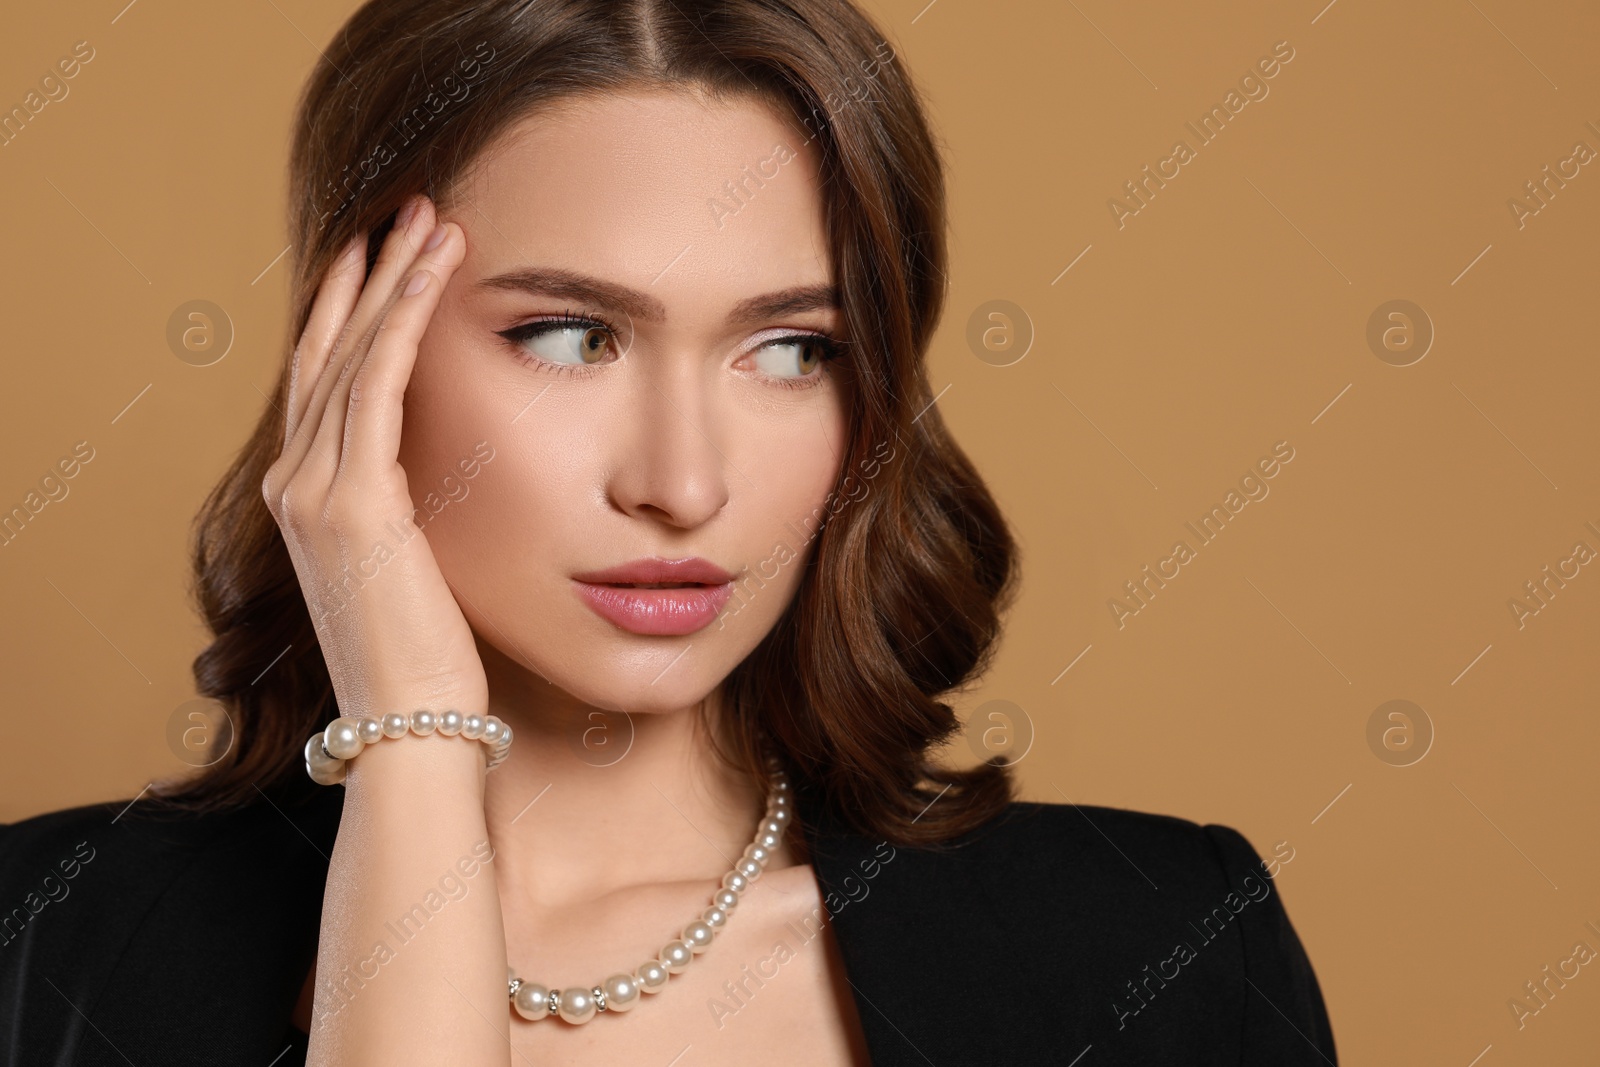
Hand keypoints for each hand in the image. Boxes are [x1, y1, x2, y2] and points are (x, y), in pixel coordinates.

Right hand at [262, 195, 482, 721]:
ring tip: (434, 220)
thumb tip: (451, 473)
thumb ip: (411, 509)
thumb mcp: (413, 565)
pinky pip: (376, 386)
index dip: (355, 312)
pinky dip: (404, 322)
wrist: (414, 726)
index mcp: (307, 499)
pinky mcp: (352, 503)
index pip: (326, 382)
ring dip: (395, 281)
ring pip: (353, 356)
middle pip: (329, 352)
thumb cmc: (428, 658)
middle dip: (372, 276)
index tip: (390, 255)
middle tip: (411, 211)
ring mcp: (315, 493)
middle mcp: (297, 486)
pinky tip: (433, 274)